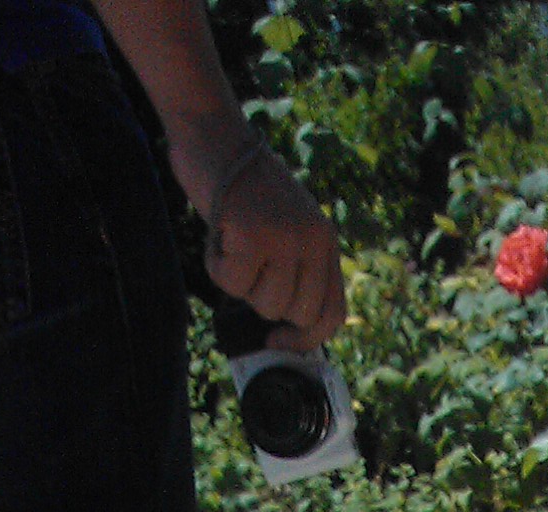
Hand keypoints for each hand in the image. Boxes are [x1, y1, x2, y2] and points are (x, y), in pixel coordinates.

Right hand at [174, 123, 347, 350]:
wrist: (215, 134)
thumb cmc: (242, 187)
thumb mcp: (286, 225)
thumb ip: (297, 267)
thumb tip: (292, 328)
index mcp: (326, 242)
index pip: (332, 313)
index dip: (306, 338)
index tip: (278, 341)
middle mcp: (314, 242)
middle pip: (294, 314)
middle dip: (263, 300)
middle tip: (246, 263)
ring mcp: (286, 238)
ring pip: (264, 303)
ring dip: (239, 281)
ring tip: (233, 241)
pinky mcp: (255, 235)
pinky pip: (233, 284)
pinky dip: (217, 268)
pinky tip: (218, 237)